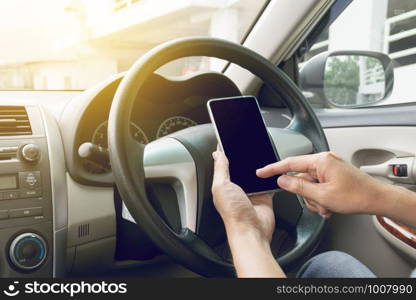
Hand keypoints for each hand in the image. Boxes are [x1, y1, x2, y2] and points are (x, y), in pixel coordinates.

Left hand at [211, 148, 274, 242]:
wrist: (252, 230)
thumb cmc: (234, 214)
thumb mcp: (221, 186)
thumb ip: (220, 169)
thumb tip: (217, 154)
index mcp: (223, 186)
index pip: (223, 164)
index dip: (225, 153)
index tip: (229, 140)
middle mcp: (236, 188)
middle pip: (240, 167)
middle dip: (244, 158)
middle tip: (247, 145)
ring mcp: (251, 192)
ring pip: (255, 173)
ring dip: (258, 166)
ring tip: (260, 156)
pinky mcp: (264, 196)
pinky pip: (268, 182)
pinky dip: (270, 176)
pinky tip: (271, 169)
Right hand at [256, 152, 383, 216]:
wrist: (377, 199)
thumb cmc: (356, 195)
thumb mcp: (322, 195)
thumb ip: (298, 188)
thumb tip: (282, 181)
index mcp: (320, 161)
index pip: (289, 163)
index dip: (273, 169)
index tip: (261, 172)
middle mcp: (324, 161)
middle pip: (300, 179)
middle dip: (306, 195)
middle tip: (318, 204)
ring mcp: (329, 167)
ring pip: (309, 185)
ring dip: (315, 199)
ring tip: (328, 207)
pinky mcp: (332, 174)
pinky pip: (318, 185)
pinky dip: (321, 197)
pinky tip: (330, 205)